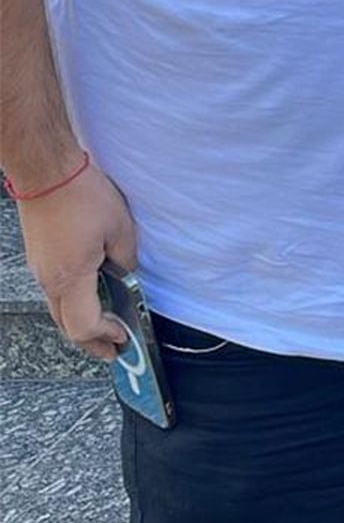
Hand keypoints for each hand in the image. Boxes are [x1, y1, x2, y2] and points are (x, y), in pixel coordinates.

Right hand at [17, 162, 138, 359]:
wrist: (46, 171)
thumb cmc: (81, 195)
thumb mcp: (120, 229)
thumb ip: (126, 260)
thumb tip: (126, 275)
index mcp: (71, 278)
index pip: (85, 326)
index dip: (106, 336)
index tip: (125, 337)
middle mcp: (50, 280)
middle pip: (67, 327)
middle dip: (91, 343)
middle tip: (112, 351)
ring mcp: (40, 269)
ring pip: (58, 311)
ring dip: (80, 324)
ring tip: (102, 328)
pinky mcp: (38, 257)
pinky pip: (54, 292)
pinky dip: (72, 304)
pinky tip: (88, 296)